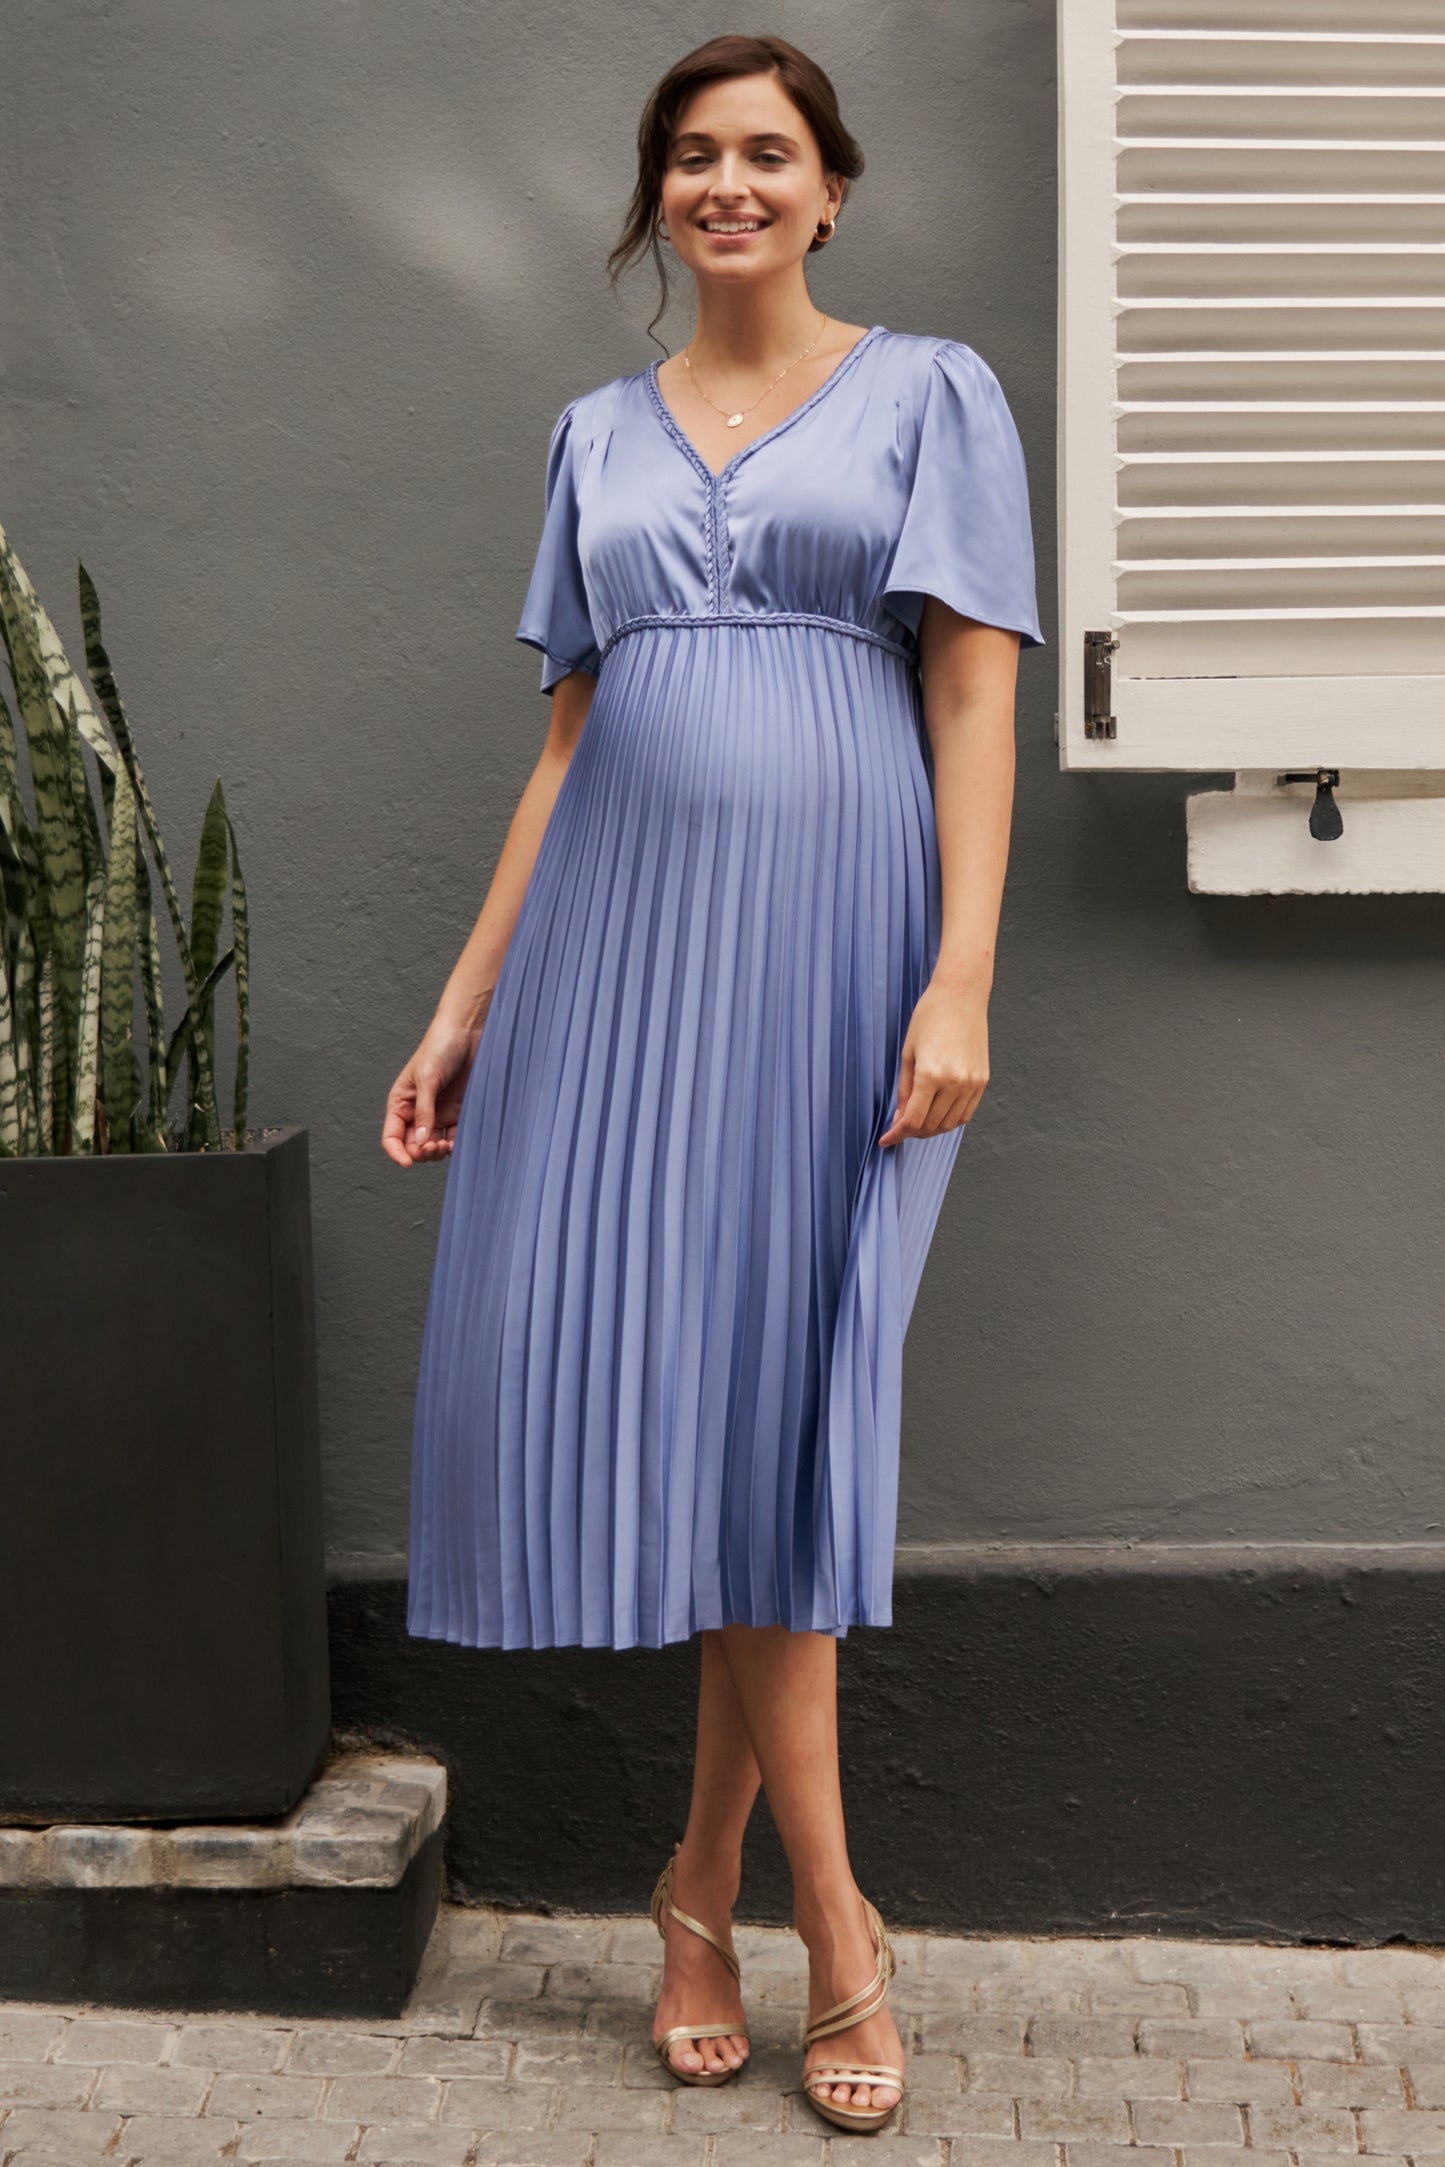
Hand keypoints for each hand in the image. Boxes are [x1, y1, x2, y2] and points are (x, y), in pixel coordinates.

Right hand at [381, 1012, 486, 1167]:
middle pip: (413, 1145)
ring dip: (438, 1151)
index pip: (391, 1136)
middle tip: (435, 1146)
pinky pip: (453, 1137)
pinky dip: (455, 1144)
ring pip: (432, 1145)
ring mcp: (438, 1113)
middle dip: (421, 1152)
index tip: (408, 1163)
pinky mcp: (457, 1112)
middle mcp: (417, 1112)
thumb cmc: (440, 1047)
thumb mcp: (427, 1078)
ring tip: (447, 1144)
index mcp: (401, 1103)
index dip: (396, 1153)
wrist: (468, 1033)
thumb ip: (424, 1111)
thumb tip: (420, 1141)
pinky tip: (458, 1141)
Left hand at [876, 977, 987, 1148]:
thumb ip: (904, 1089)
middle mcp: (955, 1082)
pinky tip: (937, 1114)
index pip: (913, 1119)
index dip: (897, 1134)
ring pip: (950, 1124)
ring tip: (917, 1122)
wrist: (961, 995)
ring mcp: (972, 1083)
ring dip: (931, 1129)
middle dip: (912, 1132)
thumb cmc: (929, 1017)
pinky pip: (966, 1113)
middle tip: (899, 1128)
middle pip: (931, 1125)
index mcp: (931, 1074)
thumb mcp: (908, 1052)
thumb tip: (901, 1118)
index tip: (886, 1141)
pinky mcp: (982, 1080)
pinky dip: (950, 1120)